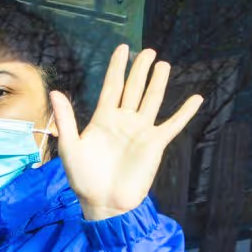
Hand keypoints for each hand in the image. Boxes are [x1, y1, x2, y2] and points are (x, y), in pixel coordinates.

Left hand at [51, 44, 202, 221]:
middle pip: (133, 88)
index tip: (123, 48)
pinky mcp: (155, 144)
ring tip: (163, 64)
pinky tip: (196, 98)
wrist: (105, 203)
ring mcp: (140, 131)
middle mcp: (123, 120)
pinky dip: (185, 112)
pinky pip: (173, 124)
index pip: (112, 86)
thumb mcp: (70, 147)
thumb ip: (66, 119)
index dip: (117, 67)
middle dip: (139, 69)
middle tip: (147, 51)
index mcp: (102, 118)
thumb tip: (55, 92)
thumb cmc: (84, 178)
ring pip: (152, 100)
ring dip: (158, 82)